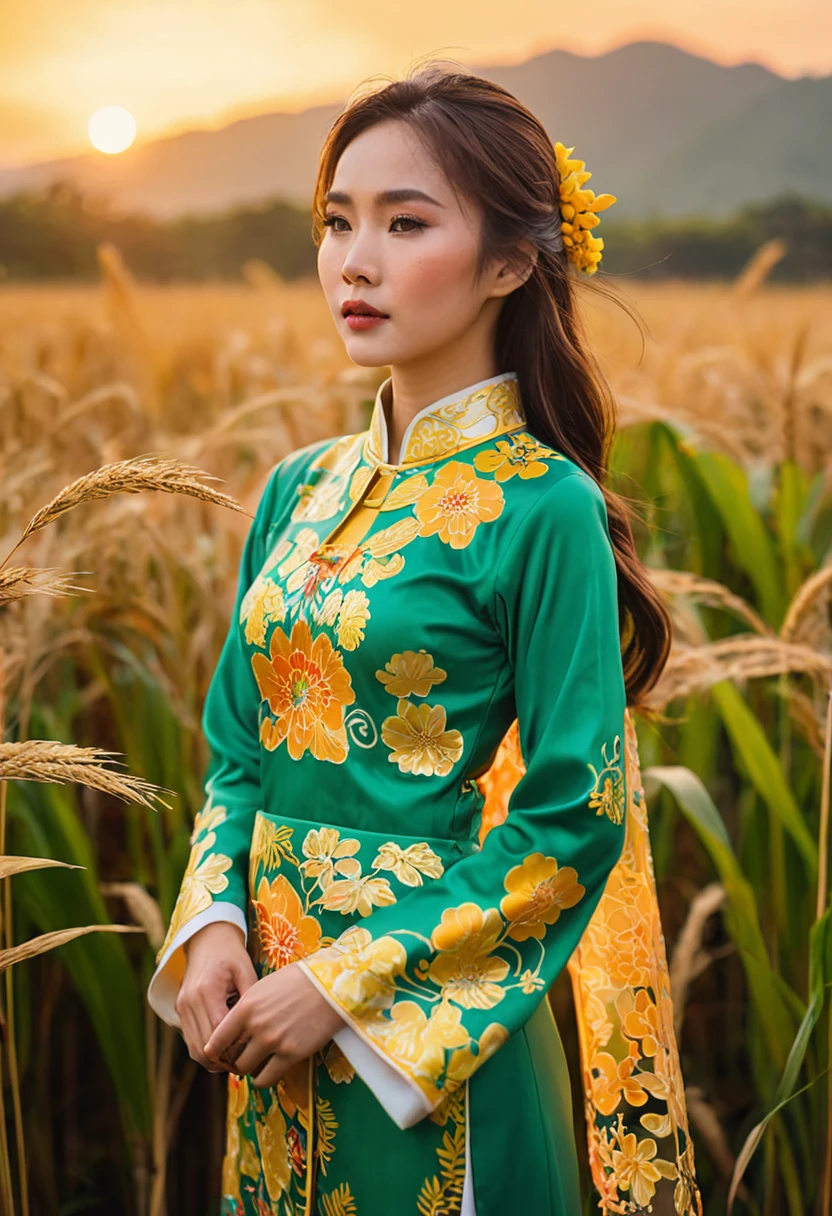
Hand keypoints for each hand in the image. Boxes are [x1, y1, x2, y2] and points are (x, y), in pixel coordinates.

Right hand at [175, 921, 257, 1072]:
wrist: (207, 940)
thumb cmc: (231, 955)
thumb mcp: (246, 971)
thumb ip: (251, 1000)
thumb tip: (261, 1030)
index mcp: (206, 991)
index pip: (218, 1033)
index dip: (234, 1049)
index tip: (252, 1054)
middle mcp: (189, 1002)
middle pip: (203, 1047)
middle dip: (224, 1060)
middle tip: (246, 1064)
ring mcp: (181, 1008)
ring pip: (194, 1049)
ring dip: (213, 1059)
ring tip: (235, 1060)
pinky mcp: (179, 1011)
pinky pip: (190, 1040)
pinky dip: (205, 1049)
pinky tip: (224, 1049)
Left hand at [203, 961, 345, 1088]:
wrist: (329, 984)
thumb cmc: (298, 981)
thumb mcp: (263, 987)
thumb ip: (246, 1008)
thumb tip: (232, 1028)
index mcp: (246, 1006)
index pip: (217, 1039)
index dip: (216, 1050)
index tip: (221, 1053)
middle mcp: (256, 1026)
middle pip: (230, 1057)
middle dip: (233, 1060)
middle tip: (241, 1058)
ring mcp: (273, 1041)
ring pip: (245, 1070)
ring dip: (248, 1069)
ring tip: (257, 1063)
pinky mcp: (291, 1054)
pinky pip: (266, 1079)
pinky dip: (264, 1079)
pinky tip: (270, 1070)